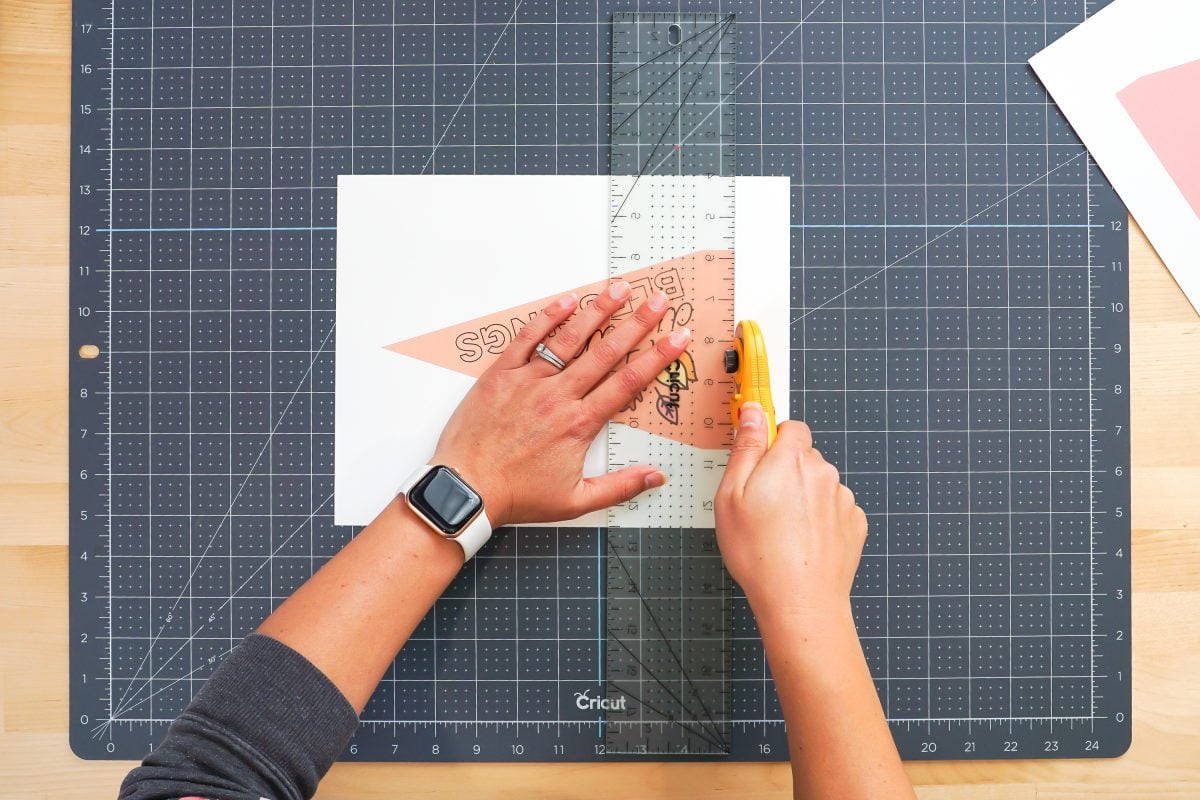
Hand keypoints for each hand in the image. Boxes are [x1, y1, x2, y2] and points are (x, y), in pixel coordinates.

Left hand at [430, 281, 691, 527]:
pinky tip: (567, 300)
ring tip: (619, 290)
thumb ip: (619, 487)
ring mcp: (529, 381)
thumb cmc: (516, 495)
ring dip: (598, 312)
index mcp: (579, 424)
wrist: (466, 488)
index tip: (677, 337)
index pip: (628, 383)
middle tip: (658, 301)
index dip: (657, 357)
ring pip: (570, 339)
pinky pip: (527, 338)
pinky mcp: (501, 374)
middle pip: (606, 353)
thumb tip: (655, 478)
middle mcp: (558, 396)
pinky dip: (548, 317)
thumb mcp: (575, 501)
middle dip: (637, 324)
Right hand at [713, 403, 867, 629]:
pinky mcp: (855, 523)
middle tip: (763, 506)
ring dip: (804, 497)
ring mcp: (843, 499)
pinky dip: (820, 519)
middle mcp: (823, 472)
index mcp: (791, 460)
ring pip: (819, 484)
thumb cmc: (759, 554)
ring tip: (783, 531)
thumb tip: (752, 412)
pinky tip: (803, 542)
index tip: (760, 460)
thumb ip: (745, 447)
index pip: (791, 427)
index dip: (773, 441)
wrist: (800, 601)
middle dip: (786, 473)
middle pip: (804, 457)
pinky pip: (834, 509)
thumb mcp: (731, 496)